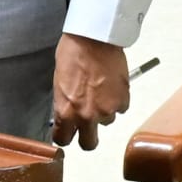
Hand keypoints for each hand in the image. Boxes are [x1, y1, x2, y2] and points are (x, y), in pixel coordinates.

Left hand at [51, 33, 128, 149]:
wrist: (94, 37)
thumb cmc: (72, 52)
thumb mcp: (59, 79)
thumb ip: (64, 102)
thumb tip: (66, 112)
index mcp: (66, 110)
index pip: (63, 139)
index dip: (64, 135)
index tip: (66, 133)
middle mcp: (87, 116)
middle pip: (88, 144)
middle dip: (87, 137)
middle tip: (86, 125)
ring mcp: (107, 110)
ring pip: (106, 121)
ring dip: (103, 111)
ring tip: (99, 89)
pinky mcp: (123, 101)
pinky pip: (120, 108)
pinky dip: (116, 100)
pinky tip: (110, 84)